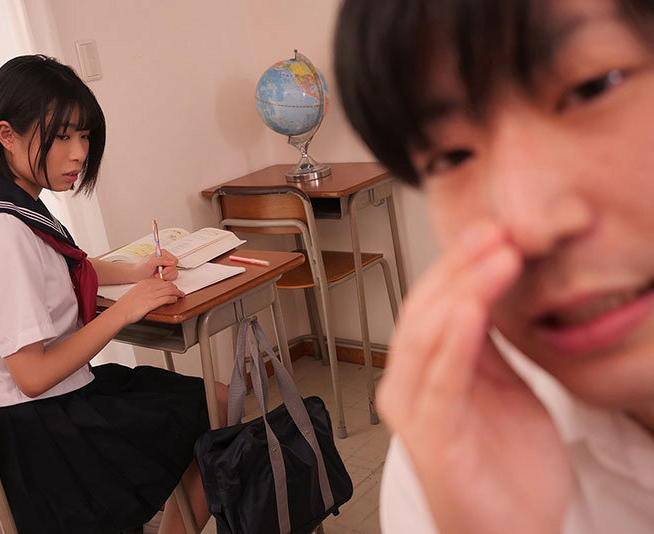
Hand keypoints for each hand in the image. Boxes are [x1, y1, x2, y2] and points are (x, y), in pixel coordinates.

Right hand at [112, 277, 183, 323]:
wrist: (121, 311)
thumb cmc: (126, 304)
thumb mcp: (136, 292)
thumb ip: (145, 290)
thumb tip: (152, 293)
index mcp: (144, 282)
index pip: (161, 281)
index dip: (169, 284)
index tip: (172, 287)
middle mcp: (149, 286)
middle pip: (167, 284)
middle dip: (175, 288)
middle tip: (179, 291)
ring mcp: (151, 294)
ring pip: (169, 290)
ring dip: (177, 293)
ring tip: (180, 295)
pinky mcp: (152, 302)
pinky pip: (167, 298)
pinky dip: (173, 299)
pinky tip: (175, 300)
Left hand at [133, 249, 178, 280]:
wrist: (137, 275)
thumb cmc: (142, 266)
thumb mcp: (151, 261)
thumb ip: (162, 260)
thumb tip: (173, 262)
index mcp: (164, 254)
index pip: (174, 260)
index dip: (170, 266)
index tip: (162, 269)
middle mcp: (167, 260)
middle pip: (175, 267)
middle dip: (167, 272)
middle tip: (158, 273)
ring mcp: (167, 268)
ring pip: (174, 273)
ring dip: (166, 276)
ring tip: (157, 276)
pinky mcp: (166, 275)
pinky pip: (171, 278)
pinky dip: (165, 279)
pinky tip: (158, 278)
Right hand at [378, 221, 571, 533]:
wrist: (512, 532)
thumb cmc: (506, 469)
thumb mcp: (503, 387)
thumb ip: (488, 344)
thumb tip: (490, 288)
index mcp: (423, 373)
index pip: (431, 304)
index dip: (457, 263)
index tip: (491, 229)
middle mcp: (408, 388)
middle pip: (423, 312)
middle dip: (458, 267)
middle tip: (494, 231)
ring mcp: (417, 415)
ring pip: (426, 338)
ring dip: (462, 291)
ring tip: (495, 256)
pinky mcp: (434, 442)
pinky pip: (441, 383)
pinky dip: (455, 341)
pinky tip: (474, 308)